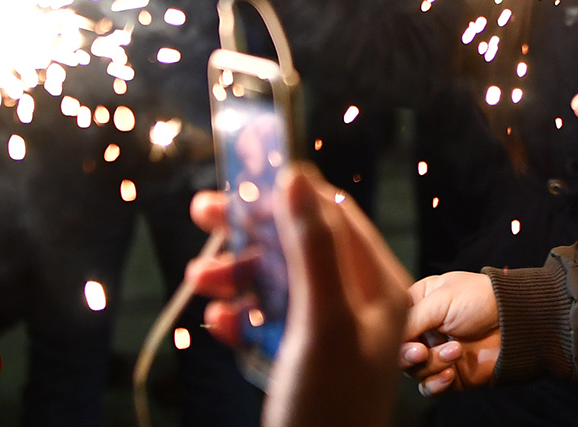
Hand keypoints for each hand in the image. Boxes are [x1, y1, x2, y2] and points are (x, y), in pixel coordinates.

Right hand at [187, 166, 409, 426]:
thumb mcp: (323, 320)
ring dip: (236, 274)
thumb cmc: (329, 406)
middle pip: (299, 245)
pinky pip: (264, 324)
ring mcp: (325, 335)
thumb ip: (313, 248)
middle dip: (252, 230)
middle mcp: (357, 305)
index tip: (242, 173)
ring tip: (200, 281)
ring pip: (275, 283)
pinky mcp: (297, 363)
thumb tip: (295, 178)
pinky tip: (218, 324)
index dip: (289, 191)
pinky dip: (238, 317)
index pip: (335, 216)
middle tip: (204, 212)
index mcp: (378, 286)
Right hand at [399, 271, 500, 395]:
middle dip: (408, 355)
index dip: (394, 334)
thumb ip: (411, 319)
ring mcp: (436, 353)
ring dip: (433, 364)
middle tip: (422, 351)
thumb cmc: (480, 299)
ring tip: (456, 350)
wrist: (516, 321)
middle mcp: (423, 330)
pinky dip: (437, 384)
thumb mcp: (441, 299)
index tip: (409, 337)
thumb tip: (388, 340)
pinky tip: (452, 374)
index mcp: (418, 304)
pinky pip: (429, 389)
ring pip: (413, 371)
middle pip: (397, 352)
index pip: (391, 324)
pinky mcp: (450, 374)